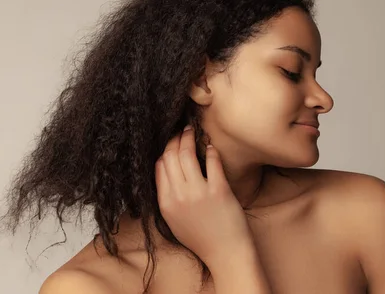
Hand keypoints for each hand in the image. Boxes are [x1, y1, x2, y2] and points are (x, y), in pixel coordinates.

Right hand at [155, 125, 253, 267]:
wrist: (225, 254)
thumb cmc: (202, 238)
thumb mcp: (174, 220)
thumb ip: (168, 196)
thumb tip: (165, 168)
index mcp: (165, 203)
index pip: (159, 166)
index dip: (164, 150)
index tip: (171, 141)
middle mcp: (179, 196)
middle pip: (171, 156)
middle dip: (175, 139)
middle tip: (181, 130)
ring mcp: (198, 192)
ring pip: (187, 154)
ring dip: (190, 138)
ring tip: (193, 131)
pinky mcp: (219, 190)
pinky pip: (211, 161)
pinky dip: (211, 150)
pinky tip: (211, 146)